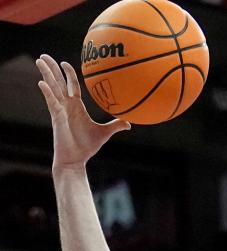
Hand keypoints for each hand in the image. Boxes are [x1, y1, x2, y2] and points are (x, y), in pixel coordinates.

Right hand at [36, 55, 129, 169]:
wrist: (76, 160)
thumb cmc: (87, 147)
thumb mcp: (104, 133)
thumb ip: (115, 125)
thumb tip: (129, 123)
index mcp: (76, 106)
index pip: (71, 85)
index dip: (68, 73)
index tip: (64, 63)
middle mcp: (66, 105)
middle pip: (57, 82)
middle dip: (51, 68)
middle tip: (43, 55)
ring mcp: (60, 110)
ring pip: (52, 88)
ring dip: (46, 74)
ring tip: (39, 60)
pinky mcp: (56, 118)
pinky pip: (51, 102)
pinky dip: (47, 92)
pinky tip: (42, 83)